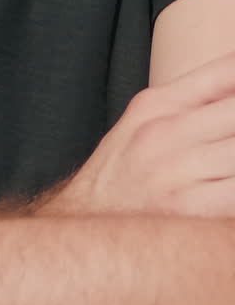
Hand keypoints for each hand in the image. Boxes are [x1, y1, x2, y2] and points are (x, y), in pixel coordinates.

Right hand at [47, 50, 234, 217]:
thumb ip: (192, 97)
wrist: (85, 231)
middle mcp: (168, 135)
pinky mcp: (191, 212)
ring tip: (232, 154)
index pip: (224, 73)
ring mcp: (180, 173)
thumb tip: (234, 77)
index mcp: (159, 106)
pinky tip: (231, 178)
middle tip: (234, 132)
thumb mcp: (144, 120)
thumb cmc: (121, 175)